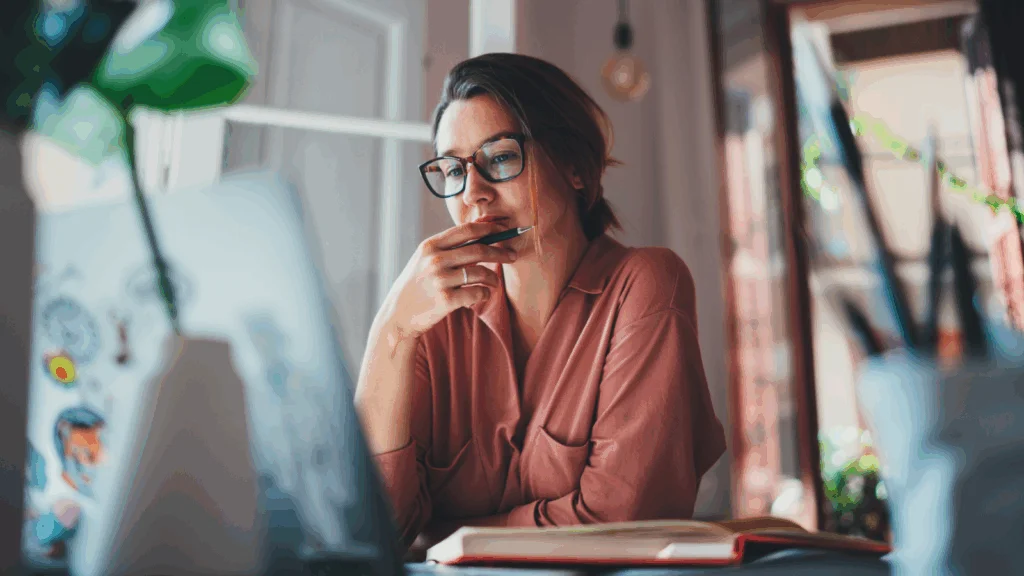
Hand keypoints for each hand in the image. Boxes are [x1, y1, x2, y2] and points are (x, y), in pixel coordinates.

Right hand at [381, 221, 516, 339]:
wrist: (398, 314)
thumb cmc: (417, 285)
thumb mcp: (424, 259)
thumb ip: (448, 247)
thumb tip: (481, 230)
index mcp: (430, 245)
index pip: (466, 230)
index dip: (489, 228)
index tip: (504, 229)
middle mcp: (435, 260)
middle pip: (479, 250)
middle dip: (500, 252)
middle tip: (512, 256)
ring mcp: (440, 280)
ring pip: (481, 273)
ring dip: (493, 278)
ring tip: (494, 282)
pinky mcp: (446, 300)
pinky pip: (477, 293)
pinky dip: (484, 294)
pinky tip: (482, 295)